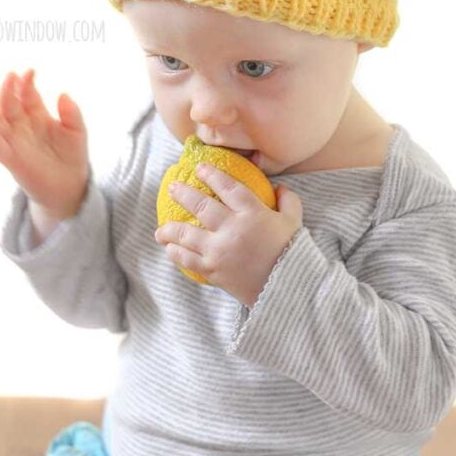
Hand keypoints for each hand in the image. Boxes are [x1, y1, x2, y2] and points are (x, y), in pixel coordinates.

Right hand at [0, 69, 89, 219]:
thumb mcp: (77, 131)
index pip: (26, 94)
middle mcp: (21, 125)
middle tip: (11, 76)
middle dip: (7, 89)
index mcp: (36, 115)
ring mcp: (13, 141)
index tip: (31, 71)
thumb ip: (72, 114)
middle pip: (8, 103)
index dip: (26, 82)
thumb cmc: (72, 156)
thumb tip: (63, 94)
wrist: (70, 186)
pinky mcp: (11, 159)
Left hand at [154, 161, 303, 306]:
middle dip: (182, 194)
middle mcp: (232, 229)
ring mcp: (220, 250)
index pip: (227, 187)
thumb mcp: (294, 222)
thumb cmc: (292, 252)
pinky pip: (188, 260)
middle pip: (201, 206)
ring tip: (161, 229)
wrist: (287, 288)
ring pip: (186, 234)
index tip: (199, 167)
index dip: (212, 174)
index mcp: (253, 213)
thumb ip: (288, 201)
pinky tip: (170, 249)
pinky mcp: (213, 270)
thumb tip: (279, 187)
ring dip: (169, 229)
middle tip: (172, 187)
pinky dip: (176, 253)